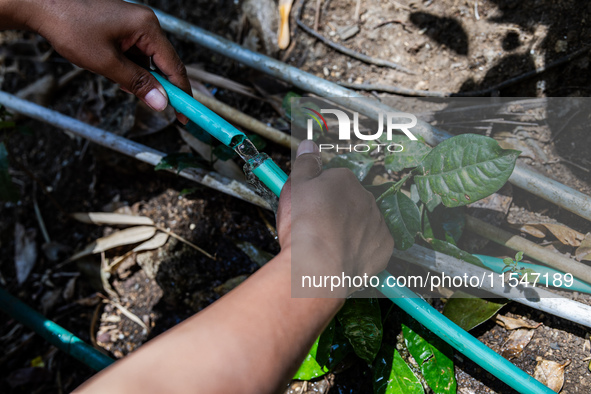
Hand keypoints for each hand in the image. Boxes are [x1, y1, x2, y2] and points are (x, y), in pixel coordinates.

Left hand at [20, 0, 190, 122]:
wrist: (40, 4)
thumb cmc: (69, 26)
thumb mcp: (106, 63)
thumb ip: (137, 83)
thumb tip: (161, 102)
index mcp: (147, 26)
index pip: (174, 65)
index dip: (181, 93)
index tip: (185, 115)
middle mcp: (145, 23)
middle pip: (164, 63)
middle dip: (159, 87)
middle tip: (158, 108)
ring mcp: (133, 25)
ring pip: (147, 61)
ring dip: (139, 78)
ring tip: (117, 80)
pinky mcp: (122, 28)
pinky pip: (135, 54)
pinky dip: (129, 68)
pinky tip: (113, 72)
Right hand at [277, 141, 393, 294]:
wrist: (317, 266)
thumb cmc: (303, 226)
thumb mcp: (295, 186)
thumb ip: (305, 163)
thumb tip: (309, 145)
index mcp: (344, 179)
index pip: (332, 181)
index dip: (317, 196)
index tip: (307, 209)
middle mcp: (366, 197)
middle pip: (349, 201)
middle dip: (335, 212)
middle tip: (315, 227)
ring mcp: (377, 223)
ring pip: (362, 222)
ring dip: (349, 230)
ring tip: (328, 245)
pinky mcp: (384, 247)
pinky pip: (373, 245)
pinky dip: (361, 249)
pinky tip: (343, 255)